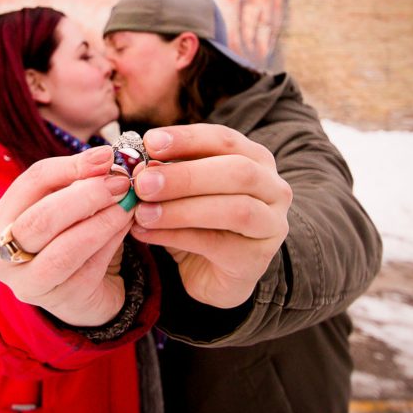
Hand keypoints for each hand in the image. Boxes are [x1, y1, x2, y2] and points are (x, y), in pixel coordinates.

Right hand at [0, 146, 134, 326]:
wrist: (87, 289)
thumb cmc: (75, 235)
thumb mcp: (73, 204)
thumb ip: (84, 181)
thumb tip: (110, 159)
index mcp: (4, 216)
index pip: (32, 182)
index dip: (71, 165)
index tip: (107, 156)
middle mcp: (5, 253)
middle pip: (41, 218)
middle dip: (86, 196)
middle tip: (121, 183)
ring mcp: (29, 282)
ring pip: (65, 250)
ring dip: (102, 222)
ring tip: (128, 206)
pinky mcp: (61, 300)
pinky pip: (89, 269)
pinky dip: (111, 243)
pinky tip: (127, 227)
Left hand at [129, 124, 291, 308]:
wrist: (213, 273)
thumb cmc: (197, 222)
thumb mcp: (182, 191)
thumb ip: (167, 175)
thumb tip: (139, 165)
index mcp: (255, 159)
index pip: (225, 139)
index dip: (187, 138)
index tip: (150, 143)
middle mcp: (273, 188)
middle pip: (238, 172)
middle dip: (186, 176)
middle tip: (143, 182)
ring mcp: (271, 224)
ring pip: (235, 210)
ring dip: (182, 209)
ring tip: (142, 213)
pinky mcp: (257, 259)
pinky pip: (216, 244)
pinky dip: (175, 236)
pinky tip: (145, 233)